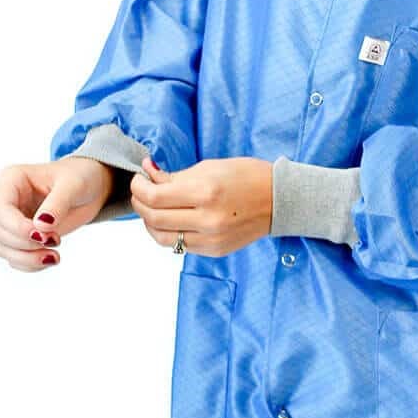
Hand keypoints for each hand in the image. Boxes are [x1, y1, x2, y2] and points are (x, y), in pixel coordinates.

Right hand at [0, 157, 115, 271]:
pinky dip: (30, 264)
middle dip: (25, 244)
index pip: (1, 208)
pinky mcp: (19, 237)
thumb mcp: (74, 185)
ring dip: (27, 258)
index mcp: (12, 180)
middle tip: (56, 241)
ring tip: (55, 256)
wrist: (90, 188)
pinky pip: (15, 258)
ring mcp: (11, 220)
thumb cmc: (80, 177)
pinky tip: (50, 258)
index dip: (16, 227)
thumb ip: (58, 204)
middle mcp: (6, 200)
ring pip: (3, 248)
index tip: (41, 236)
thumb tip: (41, 226)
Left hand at [128, 155, 273, 255]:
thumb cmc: (246, 176)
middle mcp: (207, 220)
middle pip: (154, 219)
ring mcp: (211, 239)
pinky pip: (180, 246)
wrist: (278, 199)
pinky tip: (171, 220)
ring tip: (152, 209)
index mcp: (206, 193)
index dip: (139, 187)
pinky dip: (169, 232)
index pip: (155, 197)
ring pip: (162, 238)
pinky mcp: (214, 250)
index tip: (139, 179)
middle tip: (141, 192)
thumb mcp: (210, 167)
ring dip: (150, 222)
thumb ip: (176, 176)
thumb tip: (148, 174)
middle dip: (140, 204)